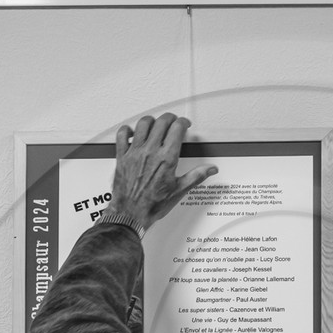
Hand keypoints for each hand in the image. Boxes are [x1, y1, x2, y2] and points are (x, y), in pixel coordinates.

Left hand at [108, 113, 217, 231]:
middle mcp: (150, 152)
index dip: (183, 122)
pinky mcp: (122, 156)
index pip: (177, 128)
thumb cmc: (152, 205)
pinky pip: (122, 134)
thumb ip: (196, 176)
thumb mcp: (179, 190)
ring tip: (156, 124)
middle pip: (161, 122)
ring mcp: (135, 152)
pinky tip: (132, 133)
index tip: (184, 125)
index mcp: (166, 158)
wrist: (131, 214)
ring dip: (152, 121)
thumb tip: (210, 169)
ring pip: (143, 124)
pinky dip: (128, 130)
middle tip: (173, 122)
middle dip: (170, 118)